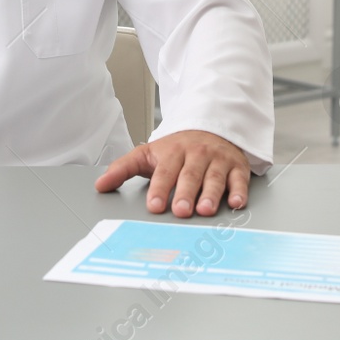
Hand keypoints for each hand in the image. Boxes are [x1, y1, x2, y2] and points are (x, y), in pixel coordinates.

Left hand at [95, 130, 250, 217]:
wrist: (211, 128)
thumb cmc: (177, 149)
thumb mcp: (147, 154)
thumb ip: (123, 169)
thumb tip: (99, 185)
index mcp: (173, 152)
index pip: (164, 171)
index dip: (159, 189)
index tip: (154, 206)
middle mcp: (196, 155)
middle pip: (190, 175)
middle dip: (185, 193)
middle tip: (180, 211)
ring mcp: (218, 160)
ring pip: (214, 178)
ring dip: (211, 194)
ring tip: (205, 210)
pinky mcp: (236, 166)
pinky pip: (239, 178)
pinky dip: (239, 191)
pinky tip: (237, 203)